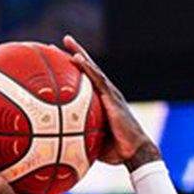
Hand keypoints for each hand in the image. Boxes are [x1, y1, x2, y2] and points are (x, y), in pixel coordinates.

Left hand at [62, 34, 159, 169]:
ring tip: (66, 40)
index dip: (74, 69)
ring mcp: (110, 93)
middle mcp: (106, 93)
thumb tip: (58, 144)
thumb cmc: (116, 151)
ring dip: (79, 53)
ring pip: (92, 68)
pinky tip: (77, 58)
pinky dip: (87, 68)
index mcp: (102, 102)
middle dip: (75, 53)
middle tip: (61, 41)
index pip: (86, 81)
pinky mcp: (112, 97)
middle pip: (89, 69)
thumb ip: (78, 138)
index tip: (58, 59)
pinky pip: (98, 79)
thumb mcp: (92, 143)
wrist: (135, 152)